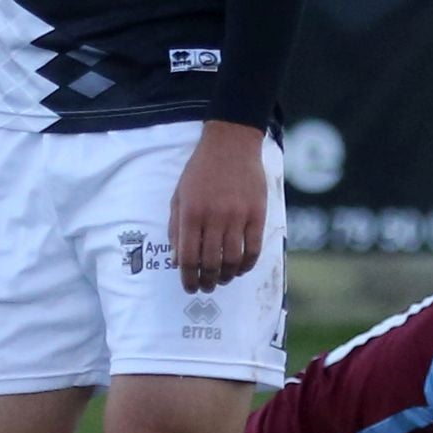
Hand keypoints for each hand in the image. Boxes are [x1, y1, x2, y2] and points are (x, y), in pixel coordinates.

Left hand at [169, 120, 265, 292]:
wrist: (231, 145)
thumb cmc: (201, 170)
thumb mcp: (179, 196)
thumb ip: (175, 228)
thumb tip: (177, 260)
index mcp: (191, 214)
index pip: (188, 258)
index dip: (188, 278)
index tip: (189, 287)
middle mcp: (213, 218)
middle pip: (210, 263)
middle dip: (206, 282)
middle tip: (205, 288)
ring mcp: (237, 216)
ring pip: (233, 260)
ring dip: (226, 276)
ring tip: (222, 280)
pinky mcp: (257, 214)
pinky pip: (254, 248)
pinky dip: (247, 264)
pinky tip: (241, 268)